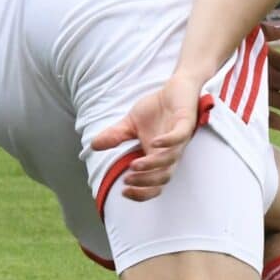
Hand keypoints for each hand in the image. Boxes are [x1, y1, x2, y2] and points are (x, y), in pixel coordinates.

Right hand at [89, 72, 201, 201]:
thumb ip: (115, 136)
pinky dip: (169, 141)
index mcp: (158, 156)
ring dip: (152, 165)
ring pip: (170, 160)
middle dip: (145, 182)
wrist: (176, 87)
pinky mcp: (186, 122)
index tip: (123, 191)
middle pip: (164, 178)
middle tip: (127, 179)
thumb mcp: (130, 123)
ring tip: (134, 165)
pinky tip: (154, 142)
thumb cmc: (157, 108)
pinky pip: (180, 136)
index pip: (155, 184)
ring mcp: (179, 139)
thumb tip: (93, 145)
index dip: (142, 192)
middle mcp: (171, 152)